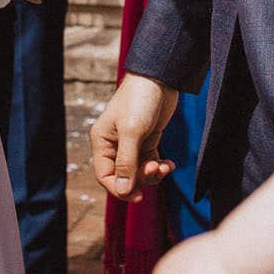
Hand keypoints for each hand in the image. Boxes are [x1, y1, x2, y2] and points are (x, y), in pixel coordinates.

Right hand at [90, 72, 178, 200]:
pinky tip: (171, 164)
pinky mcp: (147, 140)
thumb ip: (126, 162)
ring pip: (139, 172)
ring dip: (153, 174)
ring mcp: (131, 143)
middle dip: (141, 178)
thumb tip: (123, 191)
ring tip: (165, 166)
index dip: (120, 189)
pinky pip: (151, 163)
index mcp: (102, 142)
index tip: (138, 196)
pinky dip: (161, 167)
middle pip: (124, 176)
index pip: (105, 176)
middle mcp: (114, 145)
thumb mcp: (131, 132)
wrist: (160, 78)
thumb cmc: (139, 100)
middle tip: (156, 168)